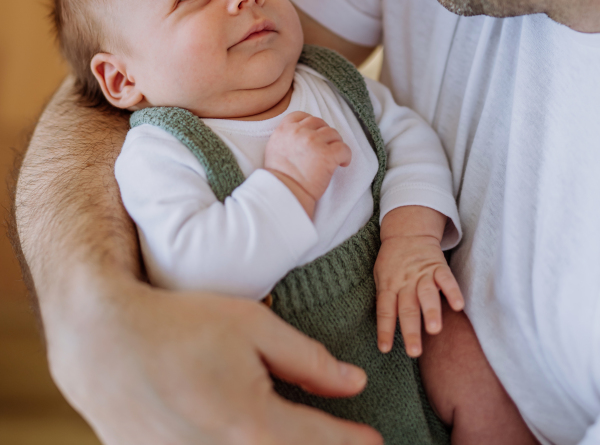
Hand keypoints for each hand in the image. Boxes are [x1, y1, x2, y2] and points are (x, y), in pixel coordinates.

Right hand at [49, 279, 382, 444]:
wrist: (106, 343)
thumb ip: (308, 359)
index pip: (324, 443)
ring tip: (292, 431)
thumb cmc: (182, 324)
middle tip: (339, 437)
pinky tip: (242, 431)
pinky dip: (239, 444)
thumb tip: (353, 383)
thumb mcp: (253, 327)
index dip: (355, 442)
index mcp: (256, 426)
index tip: (376, 441)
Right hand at [264, 112, 351, 216]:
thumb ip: (286, 136)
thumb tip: (301, 133)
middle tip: (326, 148)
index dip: (312, 124)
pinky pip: (344, 148)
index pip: (302, 116)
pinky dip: (346, 156)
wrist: (286, 193)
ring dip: (336, 144)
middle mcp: (299, 132)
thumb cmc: (281, 177)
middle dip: (325, 135)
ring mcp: (313, 141)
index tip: (316, 134)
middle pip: (320, 123)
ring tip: (333, 157)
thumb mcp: (275, 148)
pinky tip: (342, 164)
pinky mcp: (327, 154)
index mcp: (284, 129)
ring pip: (333, 134)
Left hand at [373, 206, 463, 357]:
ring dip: (431, 312)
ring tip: (434, 329)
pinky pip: (446, 279)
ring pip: (426, 294)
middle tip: (414, 351)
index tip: (385, 348)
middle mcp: (405, 282)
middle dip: (411, 330)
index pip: (384, 309)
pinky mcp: (438, 267)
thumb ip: (385, 299)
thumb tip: (385, 329)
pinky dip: (452, 291)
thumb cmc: (392, 262)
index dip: (384, 329)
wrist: (408, 231)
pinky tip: (458, 305)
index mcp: (389, 285)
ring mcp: (422, 274)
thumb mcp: (381, 277)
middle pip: (407, 308)